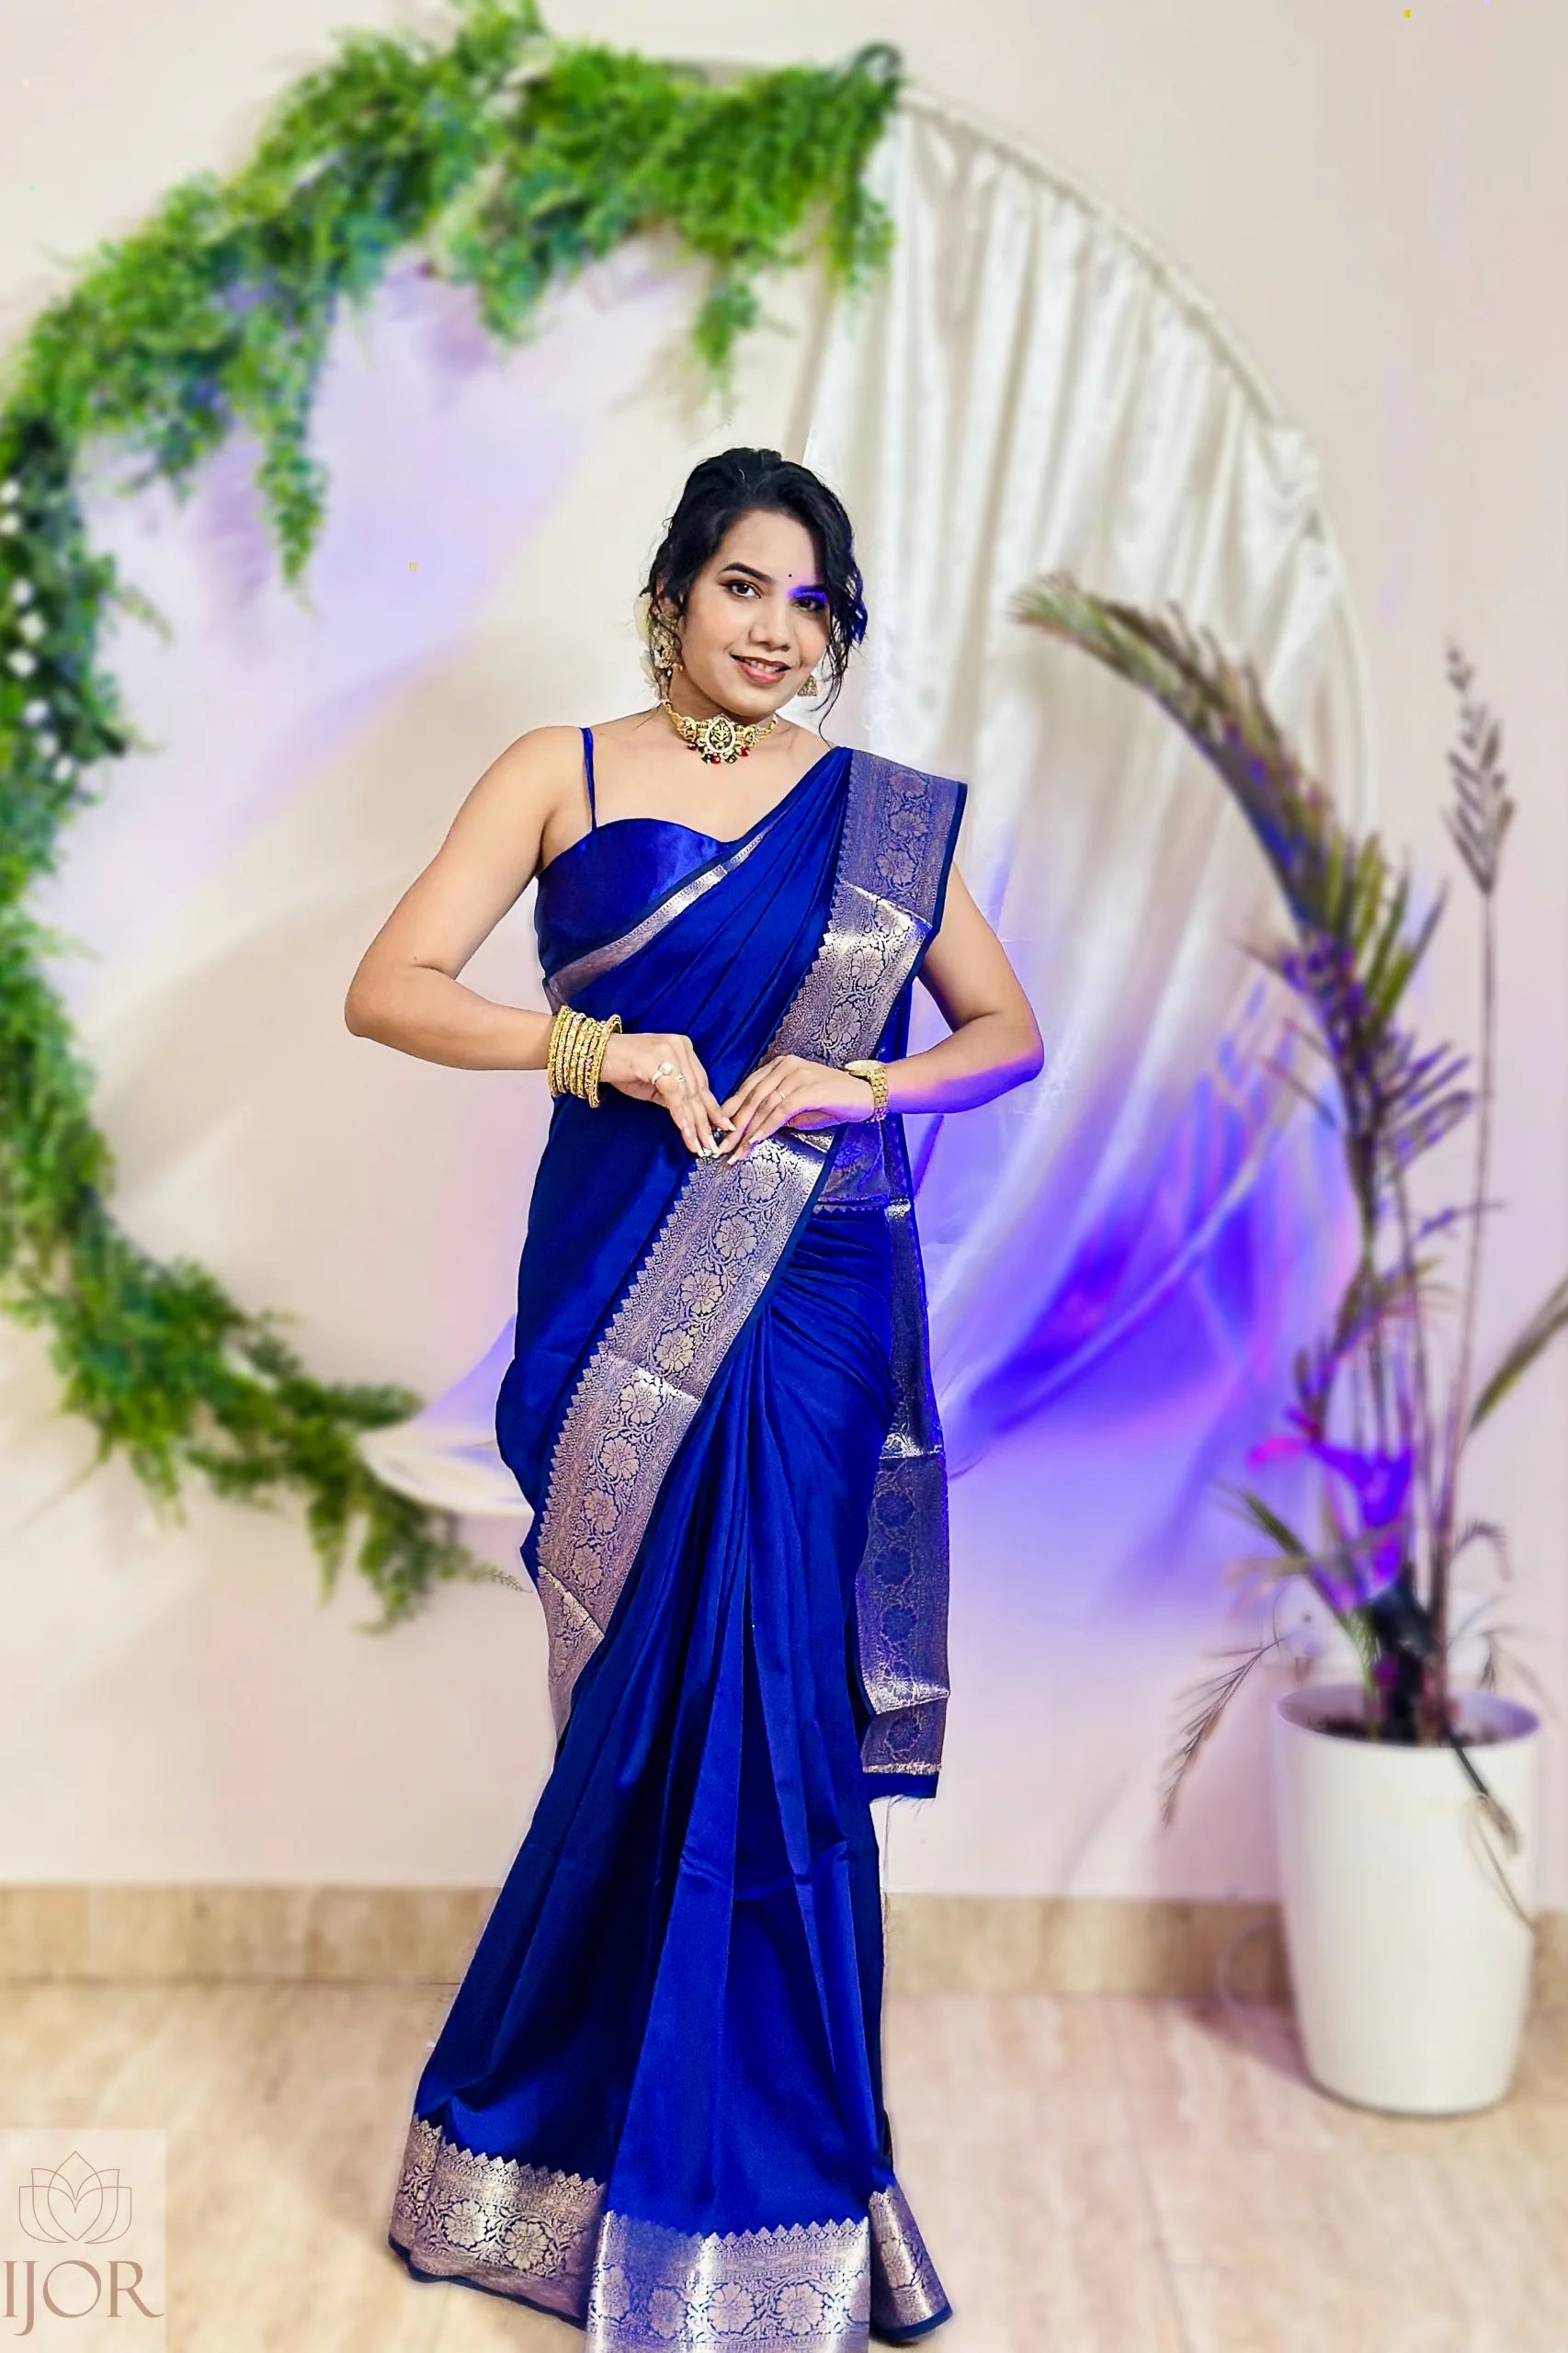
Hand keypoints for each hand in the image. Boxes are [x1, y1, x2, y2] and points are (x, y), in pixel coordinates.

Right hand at [598, 1029, 733, 1157]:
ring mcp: (669, 1051)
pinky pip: (674, 1095)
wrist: (593, 1055)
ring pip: (688, 1095)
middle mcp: (680, 1046)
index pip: (701, 1082)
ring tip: (699, 1146)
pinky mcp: (656, 1062)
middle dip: (705, 1121)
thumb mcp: (654, 1084)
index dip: (712, 1108)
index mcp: (683, 1047)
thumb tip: (695, 1119)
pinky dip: (681, 1117)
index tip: (723, 1128)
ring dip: (694, 1124)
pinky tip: (686, 1134)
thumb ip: (675, 1096)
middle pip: (697, 1090)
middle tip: (712, 1145)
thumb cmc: (622, 1069)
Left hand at [715, 1055, 873, 1160]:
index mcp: (780, 1066)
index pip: (748, 1088)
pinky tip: (757, 1139)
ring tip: (736, 1150)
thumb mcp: (800, 1106)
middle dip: (735, 1125)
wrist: (866, 1094)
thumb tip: (753, 1128)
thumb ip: (777, 1111)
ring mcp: (797, 1075)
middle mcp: (785, 1066)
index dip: (731, 1111)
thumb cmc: (833, 1100)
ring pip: (764, 1104)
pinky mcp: (809, 1089)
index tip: (719, 1132)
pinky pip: (782, 1109)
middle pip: (752, 1097)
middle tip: (722, 1146)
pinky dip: (767, 1125)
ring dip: (748, 1130)